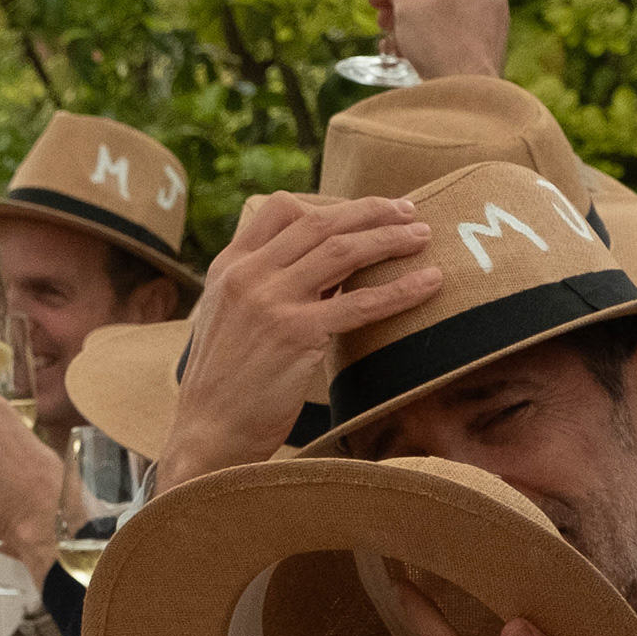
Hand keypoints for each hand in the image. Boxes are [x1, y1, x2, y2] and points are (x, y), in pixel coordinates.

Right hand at [154, 195, 439, 489]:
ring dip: (390, 238)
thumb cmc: (225, 385)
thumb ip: (267, 290)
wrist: (206, 431)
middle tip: (408, 210)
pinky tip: (429, 283)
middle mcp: (247, 275)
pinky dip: (401, 289)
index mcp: (228, 267)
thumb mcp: (231, 320)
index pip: (279, 208)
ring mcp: (270, 302)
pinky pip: (360, 302)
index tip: (366, 212)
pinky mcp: (295, 333)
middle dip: (371, 211)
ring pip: (342, 251)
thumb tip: (329, 276)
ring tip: (421, 236)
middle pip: (319, 222)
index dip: (330, 204)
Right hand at [364, 0, 512, 79]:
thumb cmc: (438, 48)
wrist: (467, 96)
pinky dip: (428, 25)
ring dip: (409, 9)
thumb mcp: (408, 7)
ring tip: (388, 28)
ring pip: (442, 0)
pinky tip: (407, 44)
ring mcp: (490, 14)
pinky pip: (453, 21)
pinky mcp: (487, 38)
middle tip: (375, 4)